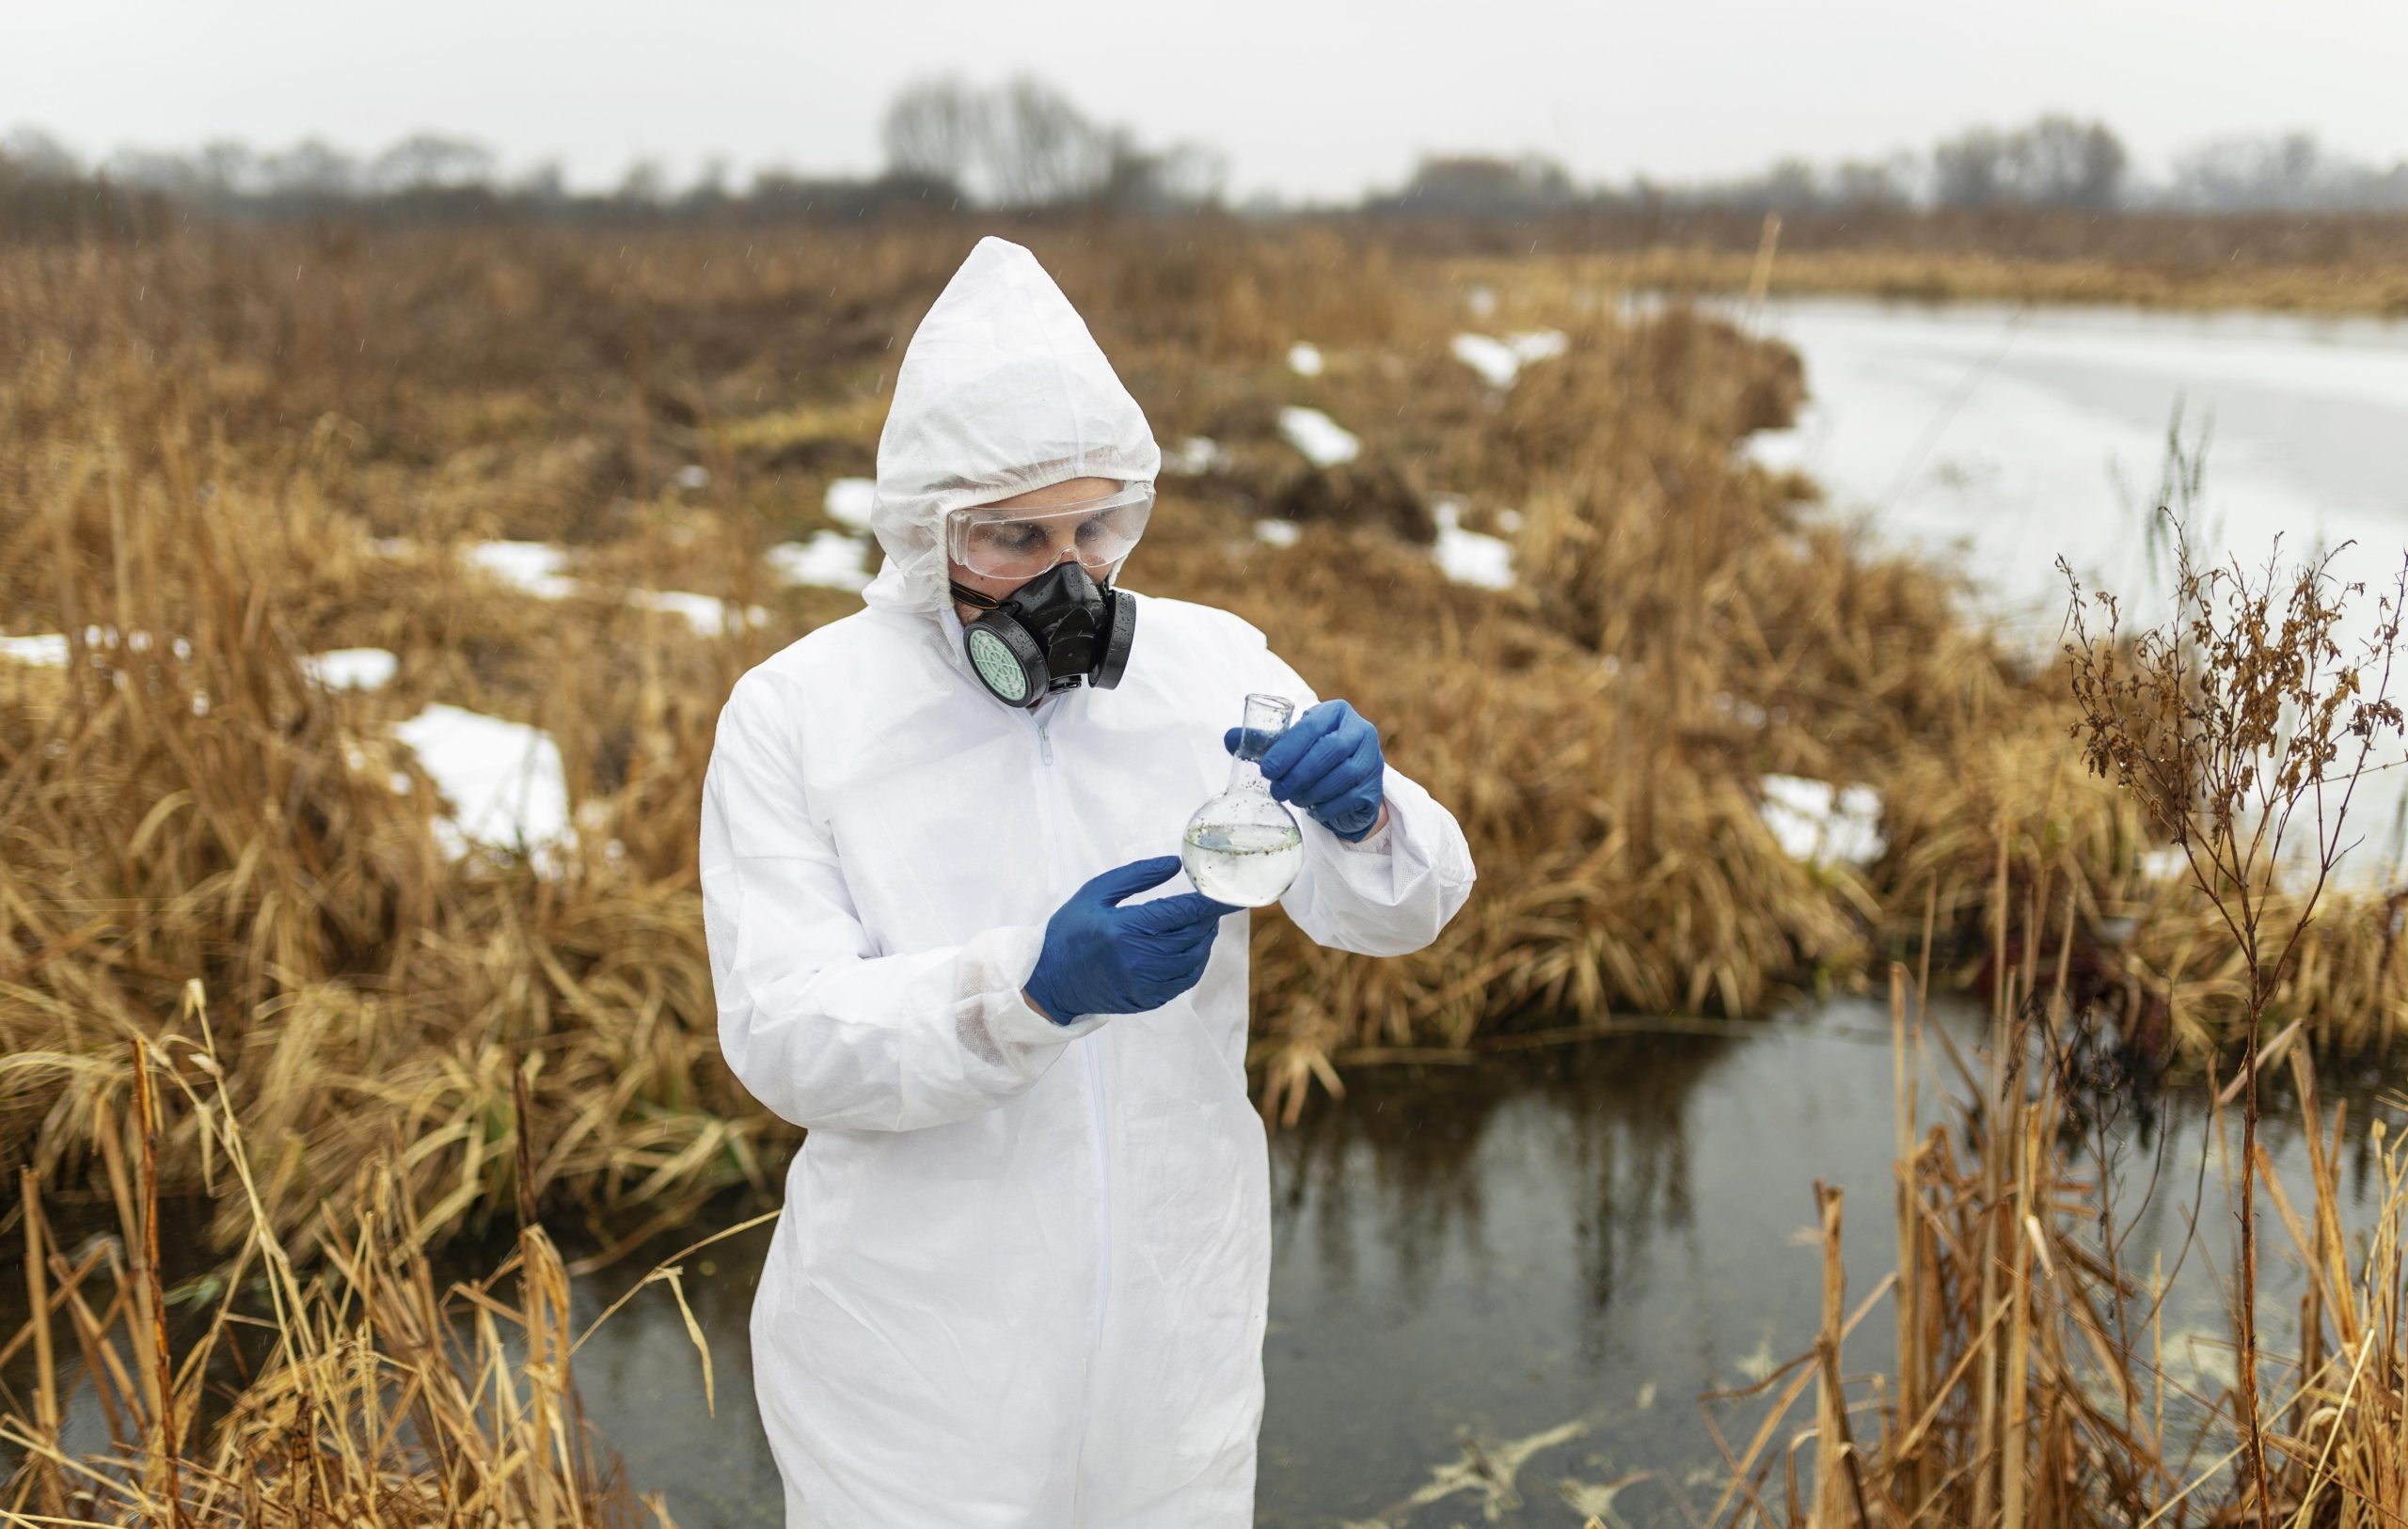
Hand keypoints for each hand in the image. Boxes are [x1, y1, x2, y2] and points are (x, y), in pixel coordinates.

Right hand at [1023, 857, 1237, 1023]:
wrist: (1049, 982)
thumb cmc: (1069, 932)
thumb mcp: (1095, 893)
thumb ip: (1136, 876)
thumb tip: (1174, 864)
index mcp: (1124, 929)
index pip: (1181, 913)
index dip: (1211, 903)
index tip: (1231, 895)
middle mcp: (1138, 959)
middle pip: (1192, 936)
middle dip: (1209, 919)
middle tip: (1215, 905)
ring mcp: (1144, 984)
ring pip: (1194, 960)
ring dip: (1205, 940)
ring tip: (1203, 925)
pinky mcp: (1148, 999)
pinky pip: (1185, 980)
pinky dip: (1195, 962)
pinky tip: (1192, 948)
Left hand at [1225, 699, 1385, 840]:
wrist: (1349, 781)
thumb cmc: (1314, 756)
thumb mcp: (1291, 744)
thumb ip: (1263, 741)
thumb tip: (1230, 739)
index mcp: (1337, 712)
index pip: (1313, 726)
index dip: (1288, 749)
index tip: (1266, 769)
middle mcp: (1361, 731)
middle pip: (1331, 750)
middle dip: (1299, 773)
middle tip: (1275, 789)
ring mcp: (1372, 760)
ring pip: (1343, 775)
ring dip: (1311, 791)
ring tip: (1292, 798)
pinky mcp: (1374, 788)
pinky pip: (1350, 798)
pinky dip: (1326, 806)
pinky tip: (1312, 809)